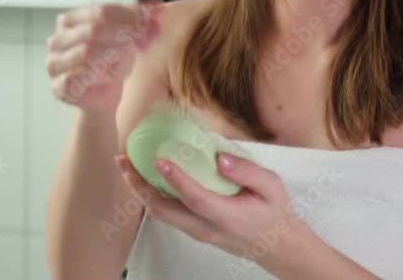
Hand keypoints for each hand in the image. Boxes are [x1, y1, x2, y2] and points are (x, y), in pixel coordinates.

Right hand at [46, 0, 163, 112]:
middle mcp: (58, 40)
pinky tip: (111, 79)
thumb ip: (140, 21)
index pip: (101, 10)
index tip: (154, 22)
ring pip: (87, 51)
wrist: (103, 98)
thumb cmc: (112, 63)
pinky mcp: (59, 86)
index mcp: (70, 21)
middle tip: (148, 41)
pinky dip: (100, 76)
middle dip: (125, 33)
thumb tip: (159, 6)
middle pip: (94, 28)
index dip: (129, 15)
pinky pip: (80, 76)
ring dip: (113, 55)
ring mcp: (55, 63)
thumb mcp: (128, 38)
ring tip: (127, 61)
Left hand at [115, 151, 312, 268]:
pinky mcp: (195, 230)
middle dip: (139, 186)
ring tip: (127, 167)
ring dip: (141, 191)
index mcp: (227, 216)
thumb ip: (247, 171)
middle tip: (124, 161)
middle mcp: (207, 228)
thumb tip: (220, 157)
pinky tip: (146, 179)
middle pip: (165, 211)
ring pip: (162, 215)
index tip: (160, 161)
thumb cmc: (275, 213)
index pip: (195, 198)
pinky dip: (152, 196)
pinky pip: (168, 215)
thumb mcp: (272, 187)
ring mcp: (198, 232)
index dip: (176, 180)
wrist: (278, 245)